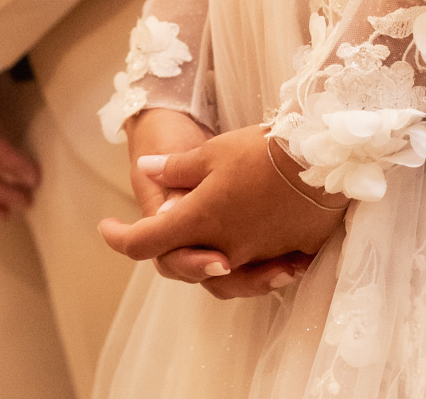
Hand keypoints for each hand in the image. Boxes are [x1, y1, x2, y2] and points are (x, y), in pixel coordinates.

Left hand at [100, 124, 343, 299]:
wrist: (319, 154)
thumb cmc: (260, 150)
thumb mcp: (211, 152)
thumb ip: (176, 168)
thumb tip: (148, 168)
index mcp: (198, 221)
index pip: (145, 243)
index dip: (120, 238)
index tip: (106, 228)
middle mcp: (223, 247)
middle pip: (184, 265)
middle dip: (172, 251)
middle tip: (166, 230)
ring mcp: (255, 254)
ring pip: (223, 276)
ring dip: (212, 264)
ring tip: (214, 252)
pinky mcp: (285, 252)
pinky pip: (259, 267)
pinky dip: (252, 262)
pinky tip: (256, 245)